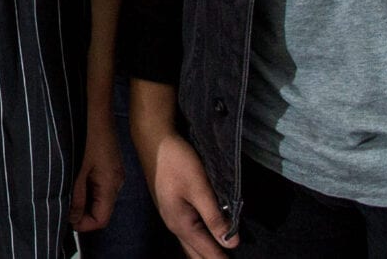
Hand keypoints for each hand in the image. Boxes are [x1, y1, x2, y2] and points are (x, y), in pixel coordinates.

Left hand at [68, 117, 123, 232]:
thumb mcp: (78, 168)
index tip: (64, 220)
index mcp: (110, 186)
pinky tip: (71, 178)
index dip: (83, 225)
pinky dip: (84, 186)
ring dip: (81, 198)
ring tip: (63, 190)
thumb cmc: (87, 136)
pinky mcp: (108, 165)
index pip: (101, 219)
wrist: (97, 110)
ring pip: (97, 197)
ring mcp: (113, 173)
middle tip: (59, 204)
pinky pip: (97, 184)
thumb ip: (76, 195)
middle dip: (80, 212)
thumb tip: (72, 219)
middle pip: (100, 210)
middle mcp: (115, 183)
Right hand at [145, 129, 235, 258]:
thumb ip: (214, 218)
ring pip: (191, 244)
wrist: (154, 139)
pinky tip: (208, 239)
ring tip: (222, 254)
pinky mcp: (173, 207)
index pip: (207, 252)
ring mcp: (172, 216)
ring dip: (206, 252)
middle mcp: (175, 225)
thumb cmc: (177, 162)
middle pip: (195, 254)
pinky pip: (189, 233)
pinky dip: (200, 241)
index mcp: (181, 224)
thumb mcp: (199, 189)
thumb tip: (232, 244)